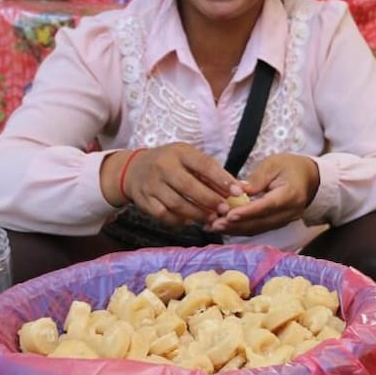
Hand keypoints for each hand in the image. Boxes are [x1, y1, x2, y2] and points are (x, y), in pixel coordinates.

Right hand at [119, 143, 239, 227]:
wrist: (133, 168)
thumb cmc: (170, 163)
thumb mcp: (188, 158)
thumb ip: (212, 173)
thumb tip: (242, 188)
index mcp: (179, 152)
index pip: (204, 165)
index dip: (222, 179)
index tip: (238, 192)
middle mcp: (163, 166)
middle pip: (189, 186)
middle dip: (210, 200)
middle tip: (225, 210)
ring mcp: (151, 184)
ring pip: (176, 204)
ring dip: (196, 214)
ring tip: (211, 218)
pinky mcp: (143, 200)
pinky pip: (163, 214)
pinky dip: (178, 220)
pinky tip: (190, 221)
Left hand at [207, 154, 319, 236]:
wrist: (309, 179)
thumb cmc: (290, 167)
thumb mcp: (274, 164)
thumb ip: (258, 178)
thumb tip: (241, 191)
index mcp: (290, 194)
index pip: (267, 206)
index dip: (249, 212)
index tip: (230, 215)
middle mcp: (289, 212)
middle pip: (261, 222)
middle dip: (237, 225)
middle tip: (215, 224)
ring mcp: (284, 221)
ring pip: (258, 229)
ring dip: (236, 230)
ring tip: (215, 226)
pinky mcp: (277, 224)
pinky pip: (258, 229)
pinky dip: (241, 229)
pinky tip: (225, 227)